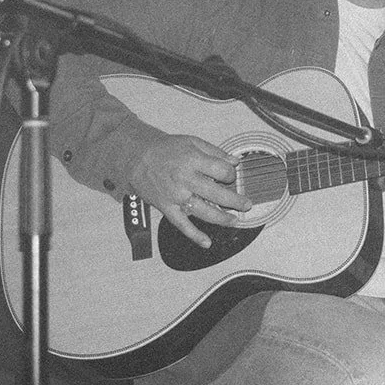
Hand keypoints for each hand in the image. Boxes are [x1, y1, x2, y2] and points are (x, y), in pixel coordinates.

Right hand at [126, 135, 251, 248]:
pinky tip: (207, 242)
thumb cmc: (166, 149)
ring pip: (203, 211)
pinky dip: (194, 235)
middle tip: (247, 204)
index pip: (221, 171)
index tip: (230, 176)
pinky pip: (182, 225)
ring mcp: (176, 196)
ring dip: (222, 219)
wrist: (137, 157)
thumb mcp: (192, 142)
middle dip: (235, 200)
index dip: (230, 174)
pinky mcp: (166, 207)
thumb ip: (215, 152)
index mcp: (193, 160)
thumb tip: (235, 162)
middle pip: (216, 193)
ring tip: (234, 221)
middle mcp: (185, 179)